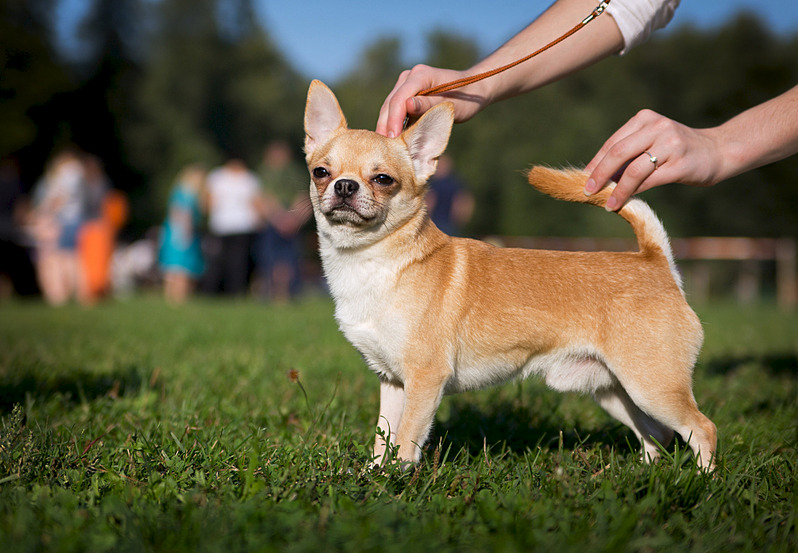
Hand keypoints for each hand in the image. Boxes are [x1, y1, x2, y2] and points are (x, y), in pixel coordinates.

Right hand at [376, 65, 488, 137]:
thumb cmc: (465, 99)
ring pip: (390, 107)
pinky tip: (391, 140)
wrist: (472, 91)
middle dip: (386, 126)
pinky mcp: (407, 93)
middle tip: (382, 149)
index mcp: (420, 76)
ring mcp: (407, 83)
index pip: (399, 99)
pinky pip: (396, 109)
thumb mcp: (450, 105)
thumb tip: (408, 105)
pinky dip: (393, 123)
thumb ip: (428, 105)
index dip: (393, 120)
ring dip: (387, 126)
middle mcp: (410, 77)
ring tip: (384, 147)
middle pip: (390, 103)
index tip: (392, 141)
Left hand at [584, 109, 722, 210]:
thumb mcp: (652, 142)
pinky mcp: (679, 164)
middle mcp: (657, 127)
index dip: (596, 162)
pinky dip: (632, 193)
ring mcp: (670, 144)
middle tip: (588, 190)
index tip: (583, 178)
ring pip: (633, 169)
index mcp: (645, 118)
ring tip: (606, 203)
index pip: (613, 142)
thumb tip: (596, 176)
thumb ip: (628, 153)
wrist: (718, 151)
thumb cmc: (677, 150)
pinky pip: (649, 181)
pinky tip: (622, 202)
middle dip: (599, 174)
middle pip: (618, 152)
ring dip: (616, 189)